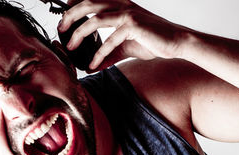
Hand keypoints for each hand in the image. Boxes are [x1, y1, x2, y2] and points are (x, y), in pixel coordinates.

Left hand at [58, 0, 189, 70]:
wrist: (176, 43)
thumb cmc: (153, 41)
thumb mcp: (126, 46)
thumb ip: (109, 52)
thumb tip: (93, 65)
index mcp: (119, 4)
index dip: (74, 3)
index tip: (63, 16)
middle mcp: (122, 4)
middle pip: (88, 3)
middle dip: (70, 16)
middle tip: (61, 29)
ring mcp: (128, 14)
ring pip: (95, 18)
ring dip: (79, 33)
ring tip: (70, 47)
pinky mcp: (134, 26)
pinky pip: (110, 40)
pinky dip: (99, 54)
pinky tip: (93, 65)